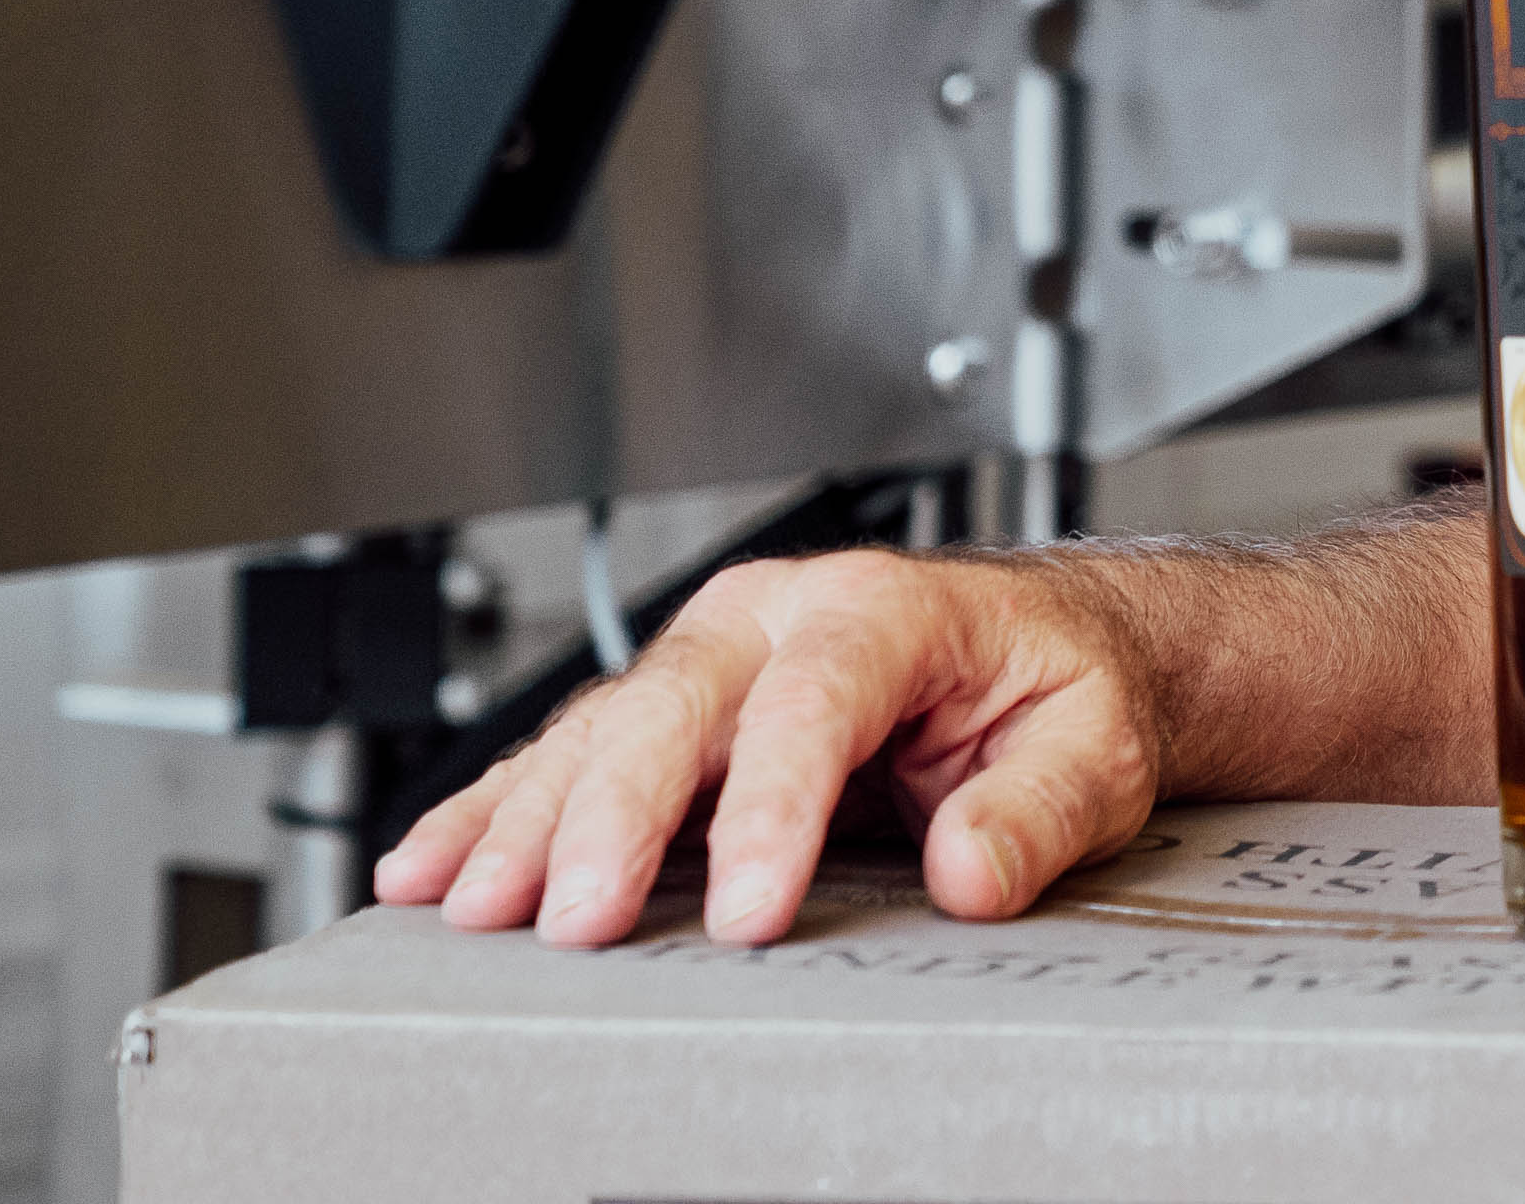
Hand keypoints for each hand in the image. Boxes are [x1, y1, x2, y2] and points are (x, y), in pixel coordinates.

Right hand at [374, 550, 1167, 948]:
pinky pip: (568, 752)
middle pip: (677, 706)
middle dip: (615, 815)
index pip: (815, 703)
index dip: (771, 811)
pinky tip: (432, 860)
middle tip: (577, 918)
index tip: (748, 911)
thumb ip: (1035, 807)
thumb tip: (973, 869)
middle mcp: (782, 615)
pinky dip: (496, 806)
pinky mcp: (672, 707)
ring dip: (530, 818)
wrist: (1052, 647)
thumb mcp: (1092, 746)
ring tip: (473, 903)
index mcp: (891, 607)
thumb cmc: (1064, 686)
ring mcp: (714, 655)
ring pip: (602, 728)